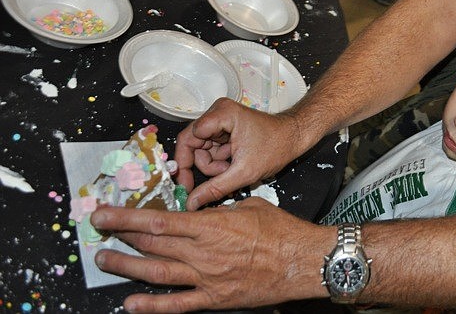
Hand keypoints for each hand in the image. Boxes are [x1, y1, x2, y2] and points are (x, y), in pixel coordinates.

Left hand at [92, 198, 331, 312]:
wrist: (302, 260)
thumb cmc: (281, 230)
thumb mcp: (248, 206)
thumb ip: (220, 210)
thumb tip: (202, 211)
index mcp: (211, 225)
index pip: (158, 220)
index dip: (127, 217)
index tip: (105, 213)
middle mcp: (203, 251)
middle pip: (151, 244)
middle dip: (120, 236)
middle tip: (99, 231)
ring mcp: (206, 277)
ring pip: (156, 272)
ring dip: (126, 266)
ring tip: (104, 261)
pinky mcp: (214, 298)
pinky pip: (177, 304)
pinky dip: (152, 306)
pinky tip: (131, 303)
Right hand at [174, 97, 304, 209]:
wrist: (294, 138)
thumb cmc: (276, 146)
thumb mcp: (244, 172)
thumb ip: (215, 188)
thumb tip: (192, 202)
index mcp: (221, 115)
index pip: (188, 138)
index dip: (183, 163)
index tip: (185, 184)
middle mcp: (217, 113)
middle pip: (192, 144)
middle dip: (204, 166)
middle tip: (206, 186)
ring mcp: (220, 120)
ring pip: (202, 150)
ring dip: (214, 166)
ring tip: (233, 169)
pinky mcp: (224, 128)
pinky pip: (211, 149)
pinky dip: (220, 162)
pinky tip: (234, 164)